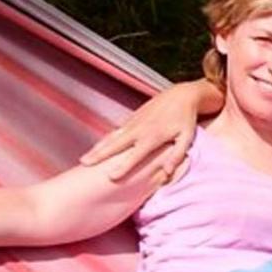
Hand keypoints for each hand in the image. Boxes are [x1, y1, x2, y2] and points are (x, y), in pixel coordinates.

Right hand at [81, 81, 208, 180]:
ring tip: (84, 159)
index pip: (135, 155)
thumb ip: (177, 155)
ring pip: (112, 136)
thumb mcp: (187, 137)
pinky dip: (105, 139)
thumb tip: (167, 172)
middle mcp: (139, 129)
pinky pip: (115, 131)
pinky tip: (97, 148)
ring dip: (98, 147)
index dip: (123, 166)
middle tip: (84, 164)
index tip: (111, 176)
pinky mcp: (132, 118)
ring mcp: (133, 122)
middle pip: (116, 144)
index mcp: (153, 137)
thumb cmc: (185, 119)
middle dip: (100, 154)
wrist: (180, 95)